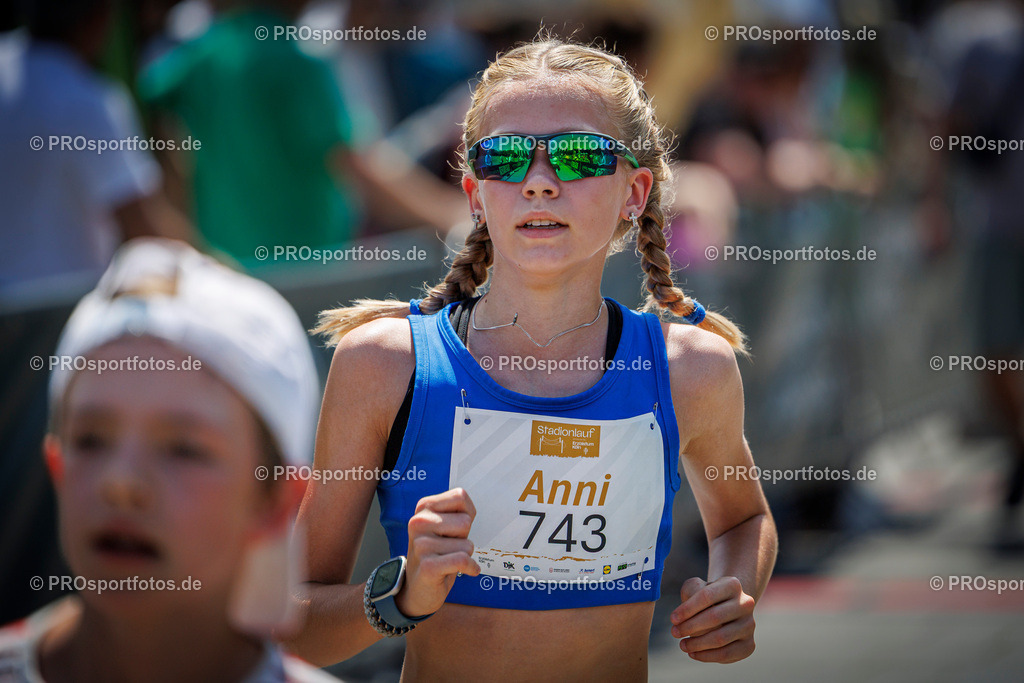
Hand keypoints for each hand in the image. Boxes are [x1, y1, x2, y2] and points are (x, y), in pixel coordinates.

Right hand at [395, 488, 479, 617]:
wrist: (417, 588)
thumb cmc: (438, 553)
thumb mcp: (447, 525)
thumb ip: (460, 511)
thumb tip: (469, 514)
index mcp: (423, 507)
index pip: (460, 497)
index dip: (465, 515)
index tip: (452, 529)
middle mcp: (418, 522)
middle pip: (465, 522)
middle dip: (463, 538)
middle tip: (448, 548)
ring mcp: (421, 544)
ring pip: (467, 545)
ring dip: (464, 555)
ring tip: (446, 559)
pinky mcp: (428, 565)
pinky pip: (463, 560)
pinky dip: (470, 568)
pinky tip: (464, 571)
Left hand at [670, 576, 755, 662]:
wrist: (726, 608)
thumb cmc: (705, 598)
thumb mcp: (695, 587)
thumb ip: (689, 592)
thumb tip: (685, 617)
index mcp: (732, 585)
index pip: (707, 596)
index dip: (688, 609)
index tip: (673, 619)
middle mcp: (745, 604)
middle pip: (714, 617)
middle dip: (690, 627)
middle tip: (674, 633)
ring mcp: (749, 625)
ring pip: (720, 638)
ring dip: (697, 644)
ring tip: (682, 645)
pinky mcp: (749, 645)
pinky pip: (726, 654)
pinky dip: (707, 656)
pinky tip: (693, 653)